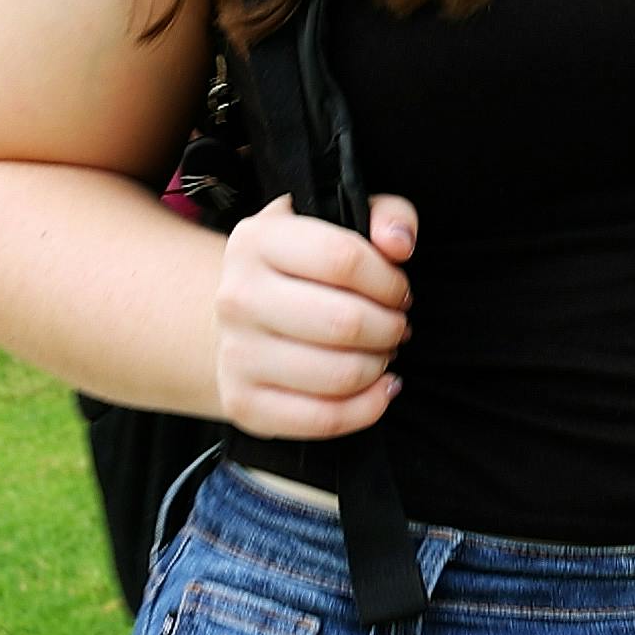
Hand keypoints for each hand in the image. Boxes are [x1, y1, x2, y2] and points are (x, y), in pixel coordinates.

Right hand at [214, 192, 416, 438]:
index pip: (342, 259)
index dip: (388, 280)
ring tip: (381, 352)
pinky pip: (322, 419)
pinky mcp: (243, 402)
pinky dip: (366, 409)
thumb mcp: (339, 218)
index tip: (397, 290)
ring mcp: (235, 353)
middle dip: (389, 327)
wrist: (241, 315)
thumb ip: (385, 215)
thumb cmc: (303, 267)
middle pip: (344, 323)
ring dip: (379, 366)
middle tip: (395, 325)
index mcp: (257, 240)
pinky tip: (379, 389)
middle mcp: (237, 297)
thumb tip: (399, 244)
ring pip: (338, 375)